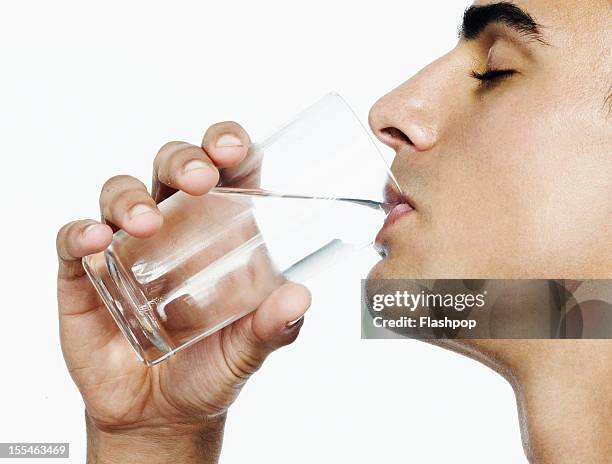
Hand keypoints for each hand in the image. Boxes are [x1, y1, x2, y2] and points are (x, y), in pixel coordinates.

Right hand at [56, 122, 310, 462]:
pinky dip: (81, 232)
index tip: (233, 149)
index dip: (226, 144)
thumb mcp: (250, 348)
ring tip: (146, 224)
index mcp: (220, 231)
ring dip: (131, 197)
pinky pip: (74, 239)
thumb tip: (300, 298)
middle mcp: (175, 228)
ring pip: (122, 193)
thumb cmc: (211, 367)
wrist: (162, 414)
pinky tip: (96, 241)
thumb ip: (275, 327)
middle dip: (183, 159)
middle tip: (199, 178)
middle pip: (172, 166)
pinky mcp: (87, 274)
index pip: (224, 170)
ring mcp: (128, 247)